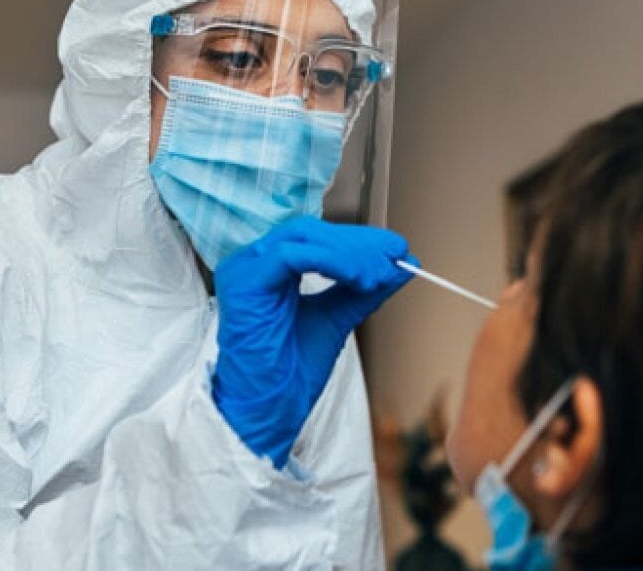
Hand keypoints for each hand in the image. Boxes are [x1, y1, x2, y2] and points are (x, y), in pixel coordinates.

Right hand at [212, 216, 414, 468]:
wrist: (269, 410)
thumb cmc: (290, 372)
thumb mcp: (337, 318)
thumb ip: (363, 290)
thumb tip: (400, 264)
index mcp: (269, 269)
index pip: (315, 237)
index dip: (358, 239)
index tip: (397, 249)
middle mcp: (252, 263)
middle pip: (311, 231)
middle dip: (358, 243)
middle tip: (395, 257)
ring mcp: (243, 270)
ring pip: (303, 237)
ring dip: (349, 253)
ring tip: (377, 276)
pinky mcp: (243, 282)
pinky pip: (290, 256)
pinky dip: (330, 261)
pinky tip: (356, 278)